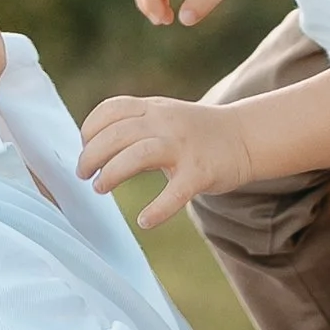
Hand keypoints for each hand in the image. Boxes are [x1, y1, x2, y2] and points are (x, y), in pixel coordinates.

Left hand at [79, 92, 260, 229]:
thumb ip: (135, 124)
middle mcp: (166, 122)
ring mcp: (184, 147)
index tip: (83, 147)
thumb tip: (93, 147)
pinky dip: (157, 209)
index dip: (90, 128)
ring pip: (139, 154)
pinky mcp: (201, 172)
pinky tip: (144, 220)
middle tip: (83, 174)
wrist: (245, 137)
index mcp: (154, 108)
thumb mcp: (164, 115)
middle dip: (92, 155)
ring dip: (113, 172)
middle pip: (118, 133)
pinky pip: (175, 192)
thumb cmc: (196, 132)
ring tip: (100, 188)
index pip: (112, 109)